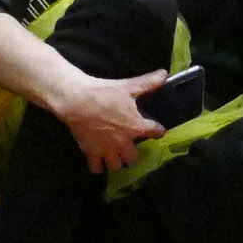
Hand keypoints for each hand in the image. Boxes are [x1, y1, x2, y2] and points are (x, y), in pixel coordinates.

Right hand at [60, 68, 174, 174]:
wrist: (78, 101)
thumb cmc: (105, 93)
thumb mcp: (129, 86)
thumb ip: (149, 82)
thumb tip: (164, 74)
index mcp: (137, 127)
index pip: (156, 133)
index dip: (157, 130)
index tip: (156, 129)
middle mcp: (124, 143)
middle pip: (133, 158)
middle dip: (132, 153)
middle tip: (128, 145)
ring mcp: (107, 150)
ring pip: (116, 166)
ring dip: (116, 161)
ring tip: (114, 153)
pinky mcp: (91, 153)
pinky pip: (97, 168)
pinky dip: (98, 166)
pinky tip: (98, 159)